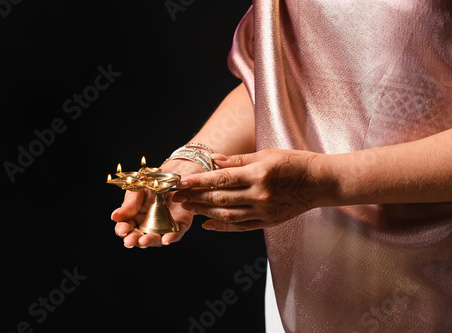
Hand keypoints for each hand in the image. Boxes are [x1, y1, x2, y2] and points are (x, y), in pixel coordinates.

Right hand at [111, 160, 202, 247]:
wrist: (171, 177)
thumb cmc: (151, 186)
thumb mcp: (137, 191)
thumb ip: (128, 204)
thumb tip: (114, 217)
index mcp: (134, 219)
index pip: (126, 228)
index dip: (122, 230)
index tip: (121, 230)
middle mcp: (148, 227)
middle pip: (139, 237)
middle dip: (134, 240)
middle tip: (129, 242)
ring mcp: (163, 228)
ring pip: (156, 240)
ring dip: (150, 241)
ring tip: (143, 241)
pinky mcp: (179, 226)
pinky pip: (176, 234)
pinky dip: (171, 238)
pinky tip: (166, 240)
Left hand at [172, 149, 333, 230]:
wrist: (321, 183)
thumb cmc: (296, 163)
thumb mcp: (268, 154)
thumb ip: (240, 160)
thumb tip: (215, 161)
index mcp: (258, 173)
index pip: (221, 179)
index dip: (198, 182)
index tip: (180, 183)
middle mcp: (259, 194)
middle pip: (219, 198)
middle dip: (195, 197)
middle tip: (176, 197)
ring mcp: (263, 211)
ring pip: (227, 214)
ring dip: (204, 212)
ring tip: (188, 208)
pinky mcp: (268, 222)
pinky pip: (240, 227)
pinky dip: (222, 226)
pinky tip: (208, 224)